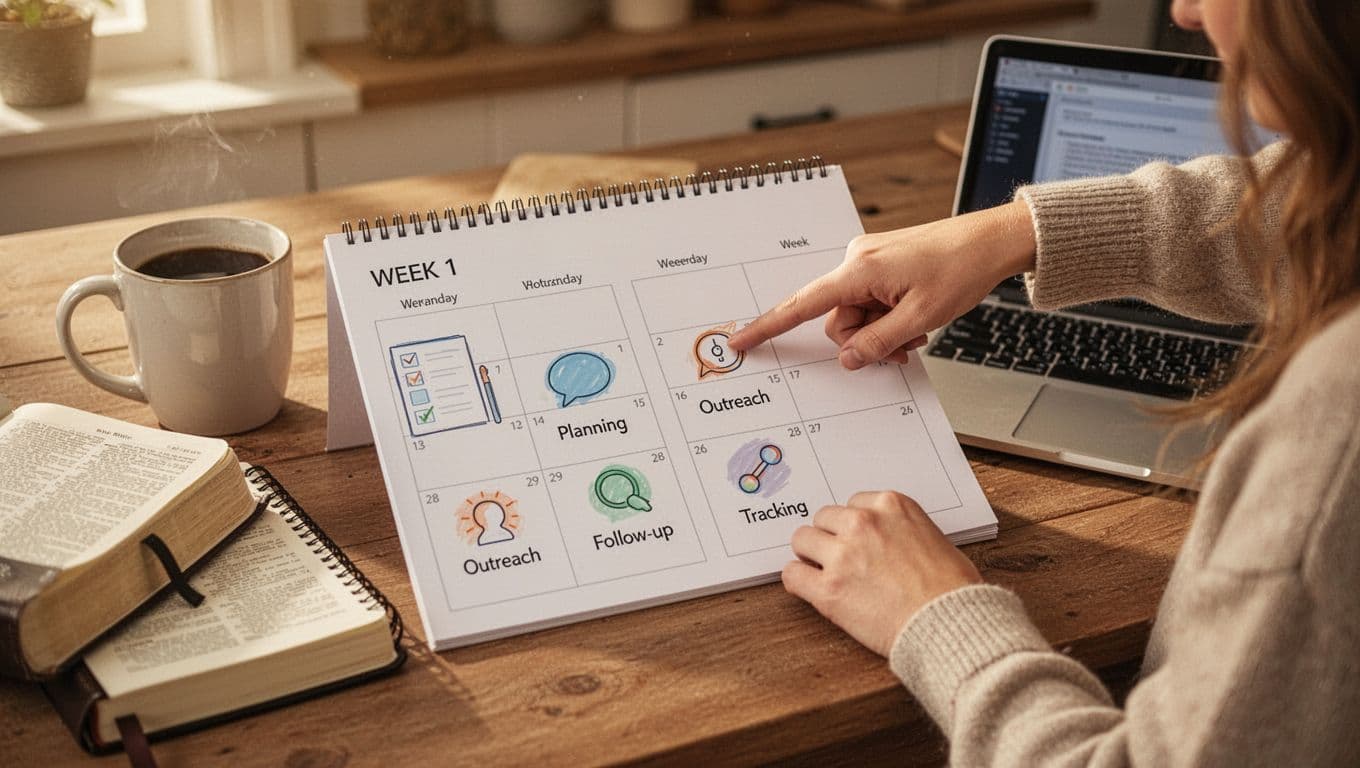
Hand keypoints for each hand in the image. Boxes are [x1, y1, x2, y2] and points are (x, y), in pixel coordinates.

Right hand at [728, 200, 1036, 368]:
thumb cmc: (960, 269)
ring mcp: (869, 262)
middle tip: (903, 345)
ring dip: (882, 330)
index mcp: (860, 270)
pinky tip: (915, 316)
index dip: (769, 326)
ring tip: (917, 328)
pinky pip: (871, 302)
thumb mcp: (920, 318)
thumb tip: (848, 359)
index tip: (742, 339)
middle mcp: (857, 261)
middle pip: (838, 319)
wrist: (990, 241)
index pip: (802, 305)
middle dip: (866, 339)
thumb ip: (878, 343)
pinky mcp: (881, 265)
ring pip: (857, 315)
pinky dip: (888, 317)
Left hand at [783, 491, 982, 656]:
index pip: (853, 503)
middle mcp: (863, 523)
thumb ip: (899, 529)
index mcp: (891, 505)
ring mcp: (842, 555)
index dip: (854, 526)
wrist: (951, 624)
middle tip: (840, 559)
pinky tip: (809, 588)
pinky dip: (798, 580)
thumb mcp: (933, 538)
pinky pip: (792, 575)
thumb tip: (881, 540)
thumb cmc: (952, 589)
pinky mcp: (828, 589)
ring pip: (802, 540)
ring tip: (825, 573)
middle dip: (830, 538)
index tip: (858, 540)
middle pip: (823, 518)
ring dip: (811, 556)